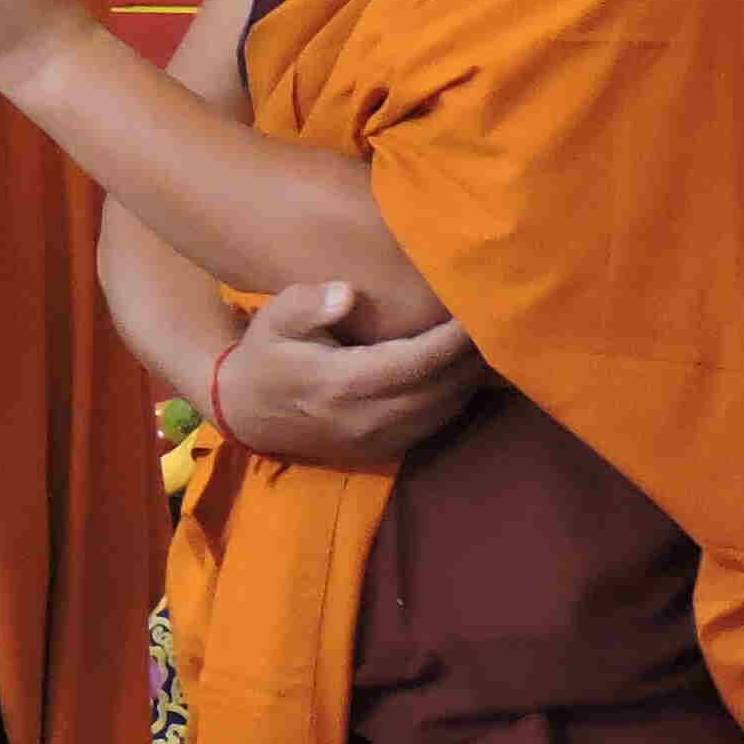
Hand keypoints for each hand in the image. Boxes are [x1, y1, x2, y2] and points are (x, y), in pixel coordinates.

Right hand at [211, 281, 484, 465]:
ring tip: (488, 341)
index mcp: (342, 383)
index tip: (479, 307)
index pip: (417, 361)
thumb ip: (308, 304)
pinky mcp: (384, 450)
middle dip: (473, 355)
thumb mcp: (273, 320)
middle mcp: (367, 418)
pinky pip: (435, 423)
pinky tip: (466, 370)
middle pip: (442, 387)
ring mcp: (378, 439)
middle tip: (497, 318)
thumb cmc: (265, 355)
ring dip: (470, 376)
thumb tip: (346, 293)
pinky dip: (456, 396)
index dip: (454, 338)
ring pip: (445, 409)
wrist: (246, 413)